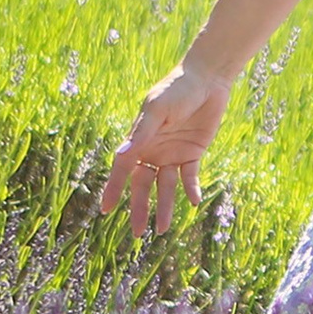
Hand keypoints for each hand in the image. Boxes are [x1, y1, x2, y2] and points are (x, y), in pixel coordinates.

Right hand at [97, 64, 231, 235]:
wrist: (207, 79)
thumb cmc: (176, 89)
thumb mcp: (157, 110)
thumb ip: (141, 135)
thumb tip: (120, 157)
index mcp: (138, 140)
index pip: (122, 169)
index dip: (114, 189)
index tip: (106, 210)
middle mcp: (152, 150)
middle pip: (142, 185)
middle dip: (139, 208)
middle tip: (137, 234)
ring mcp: (172, 153)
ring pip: (165, 187)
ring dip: (164, 206)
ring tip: (162, 229)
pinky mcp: (193, 154)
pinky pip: (189, 177)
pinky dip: (190, 189)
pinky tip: (193, 201)